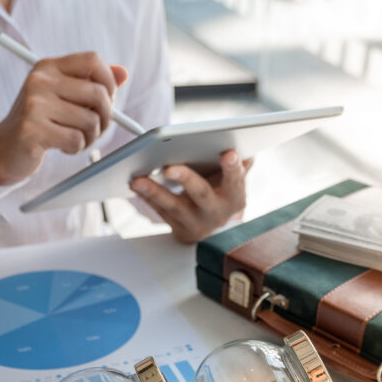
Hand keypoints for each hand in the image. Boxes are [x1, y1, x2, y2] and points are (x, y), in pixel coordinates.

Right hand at [0, 52, 128, 185]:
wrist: (5, 149)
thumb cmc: (40, 121)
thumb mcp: (63, 96)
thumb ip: (92, 83)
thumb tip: (123, 73)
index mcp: (48, 67)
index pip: (93, 61)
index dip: (109, 82)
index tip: (107, 100)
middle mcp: (40, 80)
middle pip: (98, 93)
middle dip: (105, 117)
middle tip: (96, 128)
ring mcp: (34, 104)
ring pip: (90, 121)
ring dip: (90, 137)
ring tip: (76, 139)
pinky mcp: (32, 129)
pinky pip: (75, 139)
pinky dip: (76, 148)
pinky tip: (63, 147)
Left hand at [130, 150, 252, 243]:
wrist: (216, 232)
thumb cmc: (224, 197)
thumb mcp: (235, 183)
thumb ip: (240, 166)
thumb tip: (247, 149)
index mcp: (235, 197)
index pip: (236, 181)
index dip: (233, 168)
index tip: (228, 153)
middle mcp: (215, 212)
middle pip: (201, 193)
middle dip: (185, 179)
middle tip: (169, 167)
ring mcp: (195, 223)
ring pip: (174, 206)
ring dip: (154, 192)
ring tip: (138, 180)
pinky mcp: (177, 228)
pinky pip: (159, 211)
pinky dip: (146, 197)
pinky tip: (134, 184)